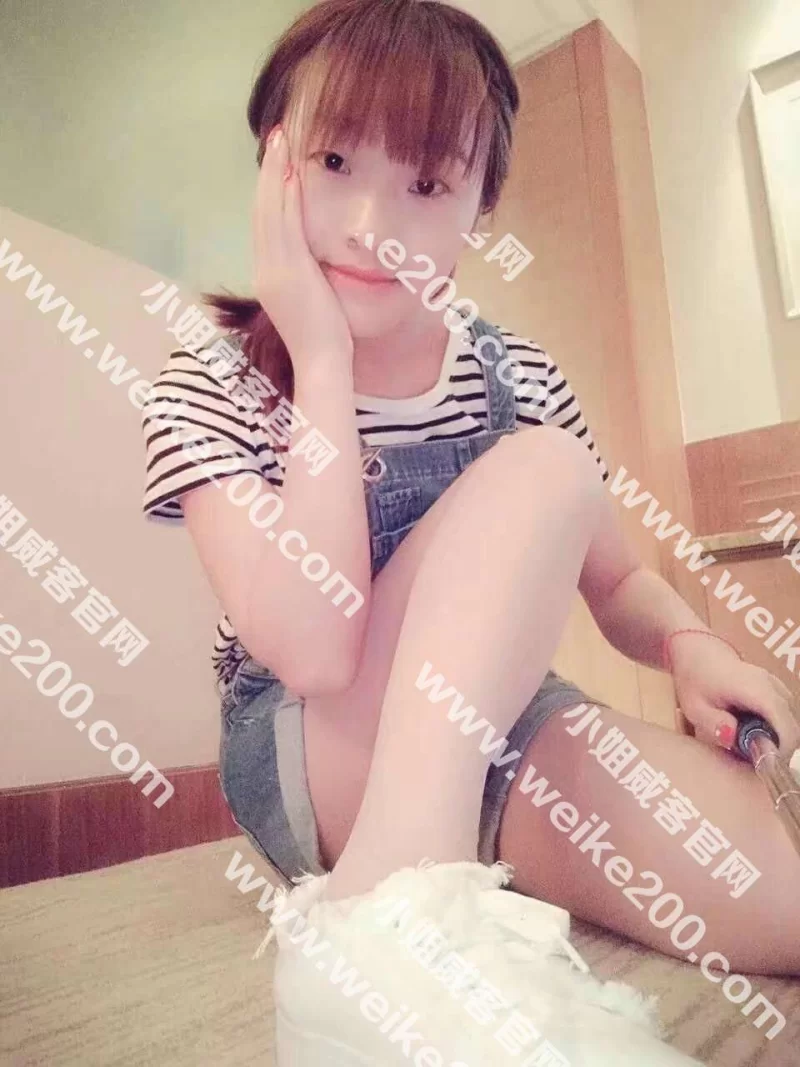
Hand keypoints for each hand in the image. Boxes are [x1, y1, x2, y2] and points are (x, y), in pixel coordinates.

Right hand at [252, 125, 353, 366]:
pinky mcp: (289, 269)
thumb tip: (316, 257)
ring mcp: (274, 268)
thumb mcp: (311, 299)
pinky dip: (284, 196)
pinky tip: (291, 172)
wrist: (322, 362)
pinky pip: (285, 223)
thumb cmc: (325, 338)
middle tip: (276, 137)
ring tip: (281, 141)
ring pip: (271, 211)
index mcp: (269, 274)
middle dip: (269, 172)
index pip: (266, 223)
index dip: (269, 190)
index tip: (277, 162)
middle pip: (263, 210)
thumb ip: (307, 275)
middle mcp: (264, 267)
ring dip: (275, 174)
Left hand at [670, 632, 799, 753]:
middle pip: (793, 728)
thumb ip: (713, 723)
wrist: (697, 651)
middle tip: (751, 757)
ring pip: (790, 721)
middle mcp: (774, 687)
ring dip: (776, 737)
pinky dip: (774, 726)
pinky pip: (784, 712)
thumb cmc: (694, 678)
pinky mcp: (774, 687)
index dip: (780, 752)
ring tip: (748, 743)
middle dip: (778, 748)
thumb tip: (733, 737)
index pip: (787, 729)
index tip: (761, 764)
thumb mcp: (695, 706)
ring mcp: (776, 685)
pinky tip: (750, 729)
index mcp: (758, 692)